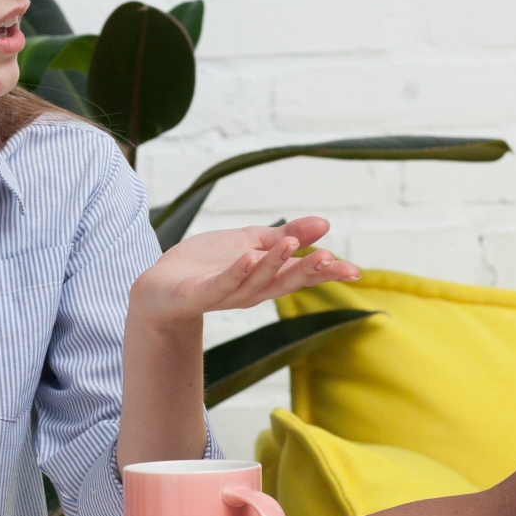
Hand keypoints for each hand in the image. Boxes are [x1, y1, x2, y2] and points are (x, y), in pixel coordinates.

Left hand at [129, 218, 360, 325]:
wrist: (161, 285)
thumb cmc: (208, 263)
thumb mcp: (251, 242)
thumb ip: (286, 235)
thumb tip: (324, 222)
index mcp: (267, 277)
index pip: (301, 275)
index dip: (326, 273)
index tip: (354, 270)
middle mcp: (252, 290)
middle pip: (285, 281)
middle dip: (306, 270)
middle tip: (329, 258)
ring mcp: (228, 293)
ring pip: (256, 280)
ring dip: (274, 263)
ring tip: (290, 243)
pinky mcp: (201, 293)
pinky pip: (222, 284)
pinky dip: (236, 273)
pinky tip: (248, 258)